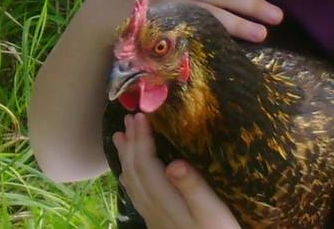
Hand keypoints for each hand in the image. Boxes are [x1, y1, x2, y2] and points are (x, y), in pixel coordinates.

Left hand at [113, 113, 239, 228]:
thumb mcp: (213, 212)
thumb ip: (193, 187)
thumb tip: (173, 163)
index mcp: (166, 201)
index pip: (146, 164)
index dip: (141, 139)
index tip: (140, 116)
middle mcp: (154, 208)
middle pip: (134, 171)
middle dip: (131, 143)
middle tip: (129, 118)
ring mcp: (154, 217)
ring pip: (132, 183)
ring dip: (126, 157)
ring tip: (120, 137)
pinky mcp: (158, 222)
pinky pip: (137, 193)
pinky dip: (131, 175)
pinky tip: (132, 173)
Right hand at [114, 0, 282, 41]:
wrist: (107, 11)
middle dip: (253, 3)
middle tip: (279, 15)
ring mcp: (170, 5)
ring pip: (212, 14)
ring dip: (240, 24)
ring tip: (263, 34)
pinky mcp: (162, 27)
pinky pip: (194, 32)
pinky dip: (214, 38)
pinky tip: (231, 45)